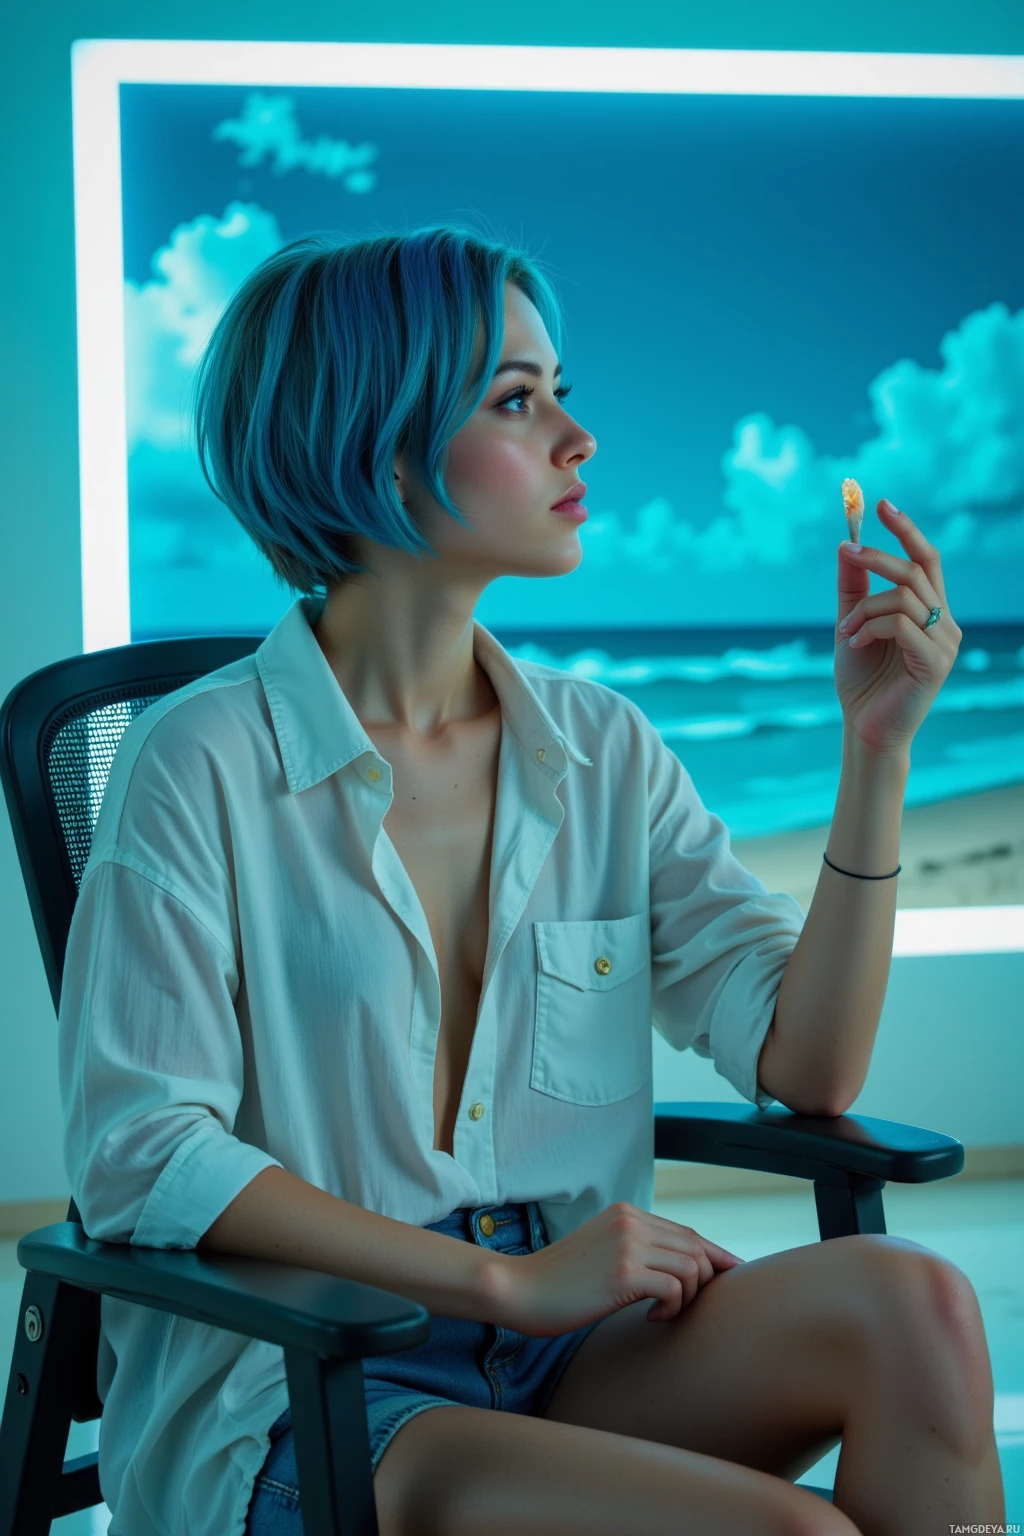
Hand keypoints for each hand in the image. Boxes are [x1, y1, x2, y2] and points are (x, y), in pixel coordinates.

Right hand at [488, 1201, 744, 1337]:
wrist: (518, 1288)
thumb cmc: (558, 1282)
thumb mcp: (602, 1252)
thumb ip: (636, 1249)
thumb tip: (681, 1268)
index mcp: (627, 1213)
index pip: (687, 1232)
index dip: (715, 1255)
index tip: (732, 1275)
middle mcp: (631, 1221)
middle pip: (697, 1247)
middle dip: (704, 1282)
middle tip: (682, 1308)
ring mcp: (628, 1243)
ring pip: (692, 1266)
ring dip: (687, 1297)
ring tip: (661, 1312)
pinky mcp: (625, 1271)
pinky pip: (675, 1287)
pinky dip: (672, 1307)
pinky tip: (650, 1319)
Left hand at [836, 498, 961, 757]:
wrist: (864, 728)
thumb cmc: (862, 680)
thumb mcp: (851, 625)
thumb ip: (852, 588)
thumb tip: (846, 543)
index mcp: (929, 610)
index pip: (926, 559)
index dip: (907, 529)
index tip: (881, 503)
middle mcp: (944, 622)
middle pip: (916, 570)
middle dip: (878, 557)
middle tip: (849, 552)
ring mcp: (944, 644)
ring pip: (904, 596)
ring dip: (864, 608)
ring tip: (844, 633)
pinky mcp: (935, 664)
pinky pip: (902, 625)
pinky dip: (871, 628)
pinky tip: (855, 645)